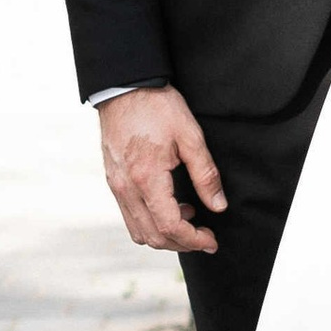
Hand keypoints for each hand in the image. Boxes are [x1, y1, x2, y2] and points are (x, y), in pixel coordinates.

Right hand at [98, 84, 227, 255]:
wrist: (124, 87)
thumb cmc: (156, 106)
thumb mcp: (190, 136)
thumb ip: (206, 175)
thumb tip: (218, 205)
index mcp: (146, 178)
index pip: (170, 226)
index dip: (194, 240)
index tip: (211, 241)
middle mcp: (126, 187)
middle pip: (153, 236)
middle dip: (181, 243)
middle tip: (204, 237)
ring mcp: (116, 185)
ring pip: (138, 231)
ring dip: (164, 235)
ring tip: (189, 218)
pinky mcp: (112, 180)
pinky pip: (129, 215)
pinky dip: (150, 221)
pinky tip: (169, 204)